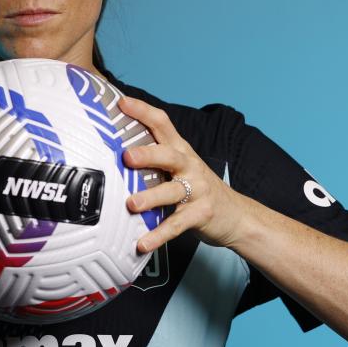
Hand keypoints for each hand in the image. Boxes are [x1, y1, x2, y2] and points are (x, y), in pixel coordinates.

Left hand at [118, 95, 250, 252]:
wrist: (236, 214)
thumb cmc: (197, 188)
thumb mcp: (180, 167)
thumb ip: (154, 158)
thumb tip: (111, 151)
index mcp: (180, 151)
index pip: (163, 124)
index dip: (143, 111)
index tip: (121, 103)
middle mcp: (189, 166)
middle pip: (169, 155)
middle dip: (148, 154)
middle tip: (127, 157)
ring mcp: (197, 190)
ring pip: (172, 191)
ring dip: (151, 198)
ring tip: (131, 205)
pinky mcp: (201, 215)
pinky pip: (176, 225)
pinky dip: (158, 235)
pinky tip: (142, 243)